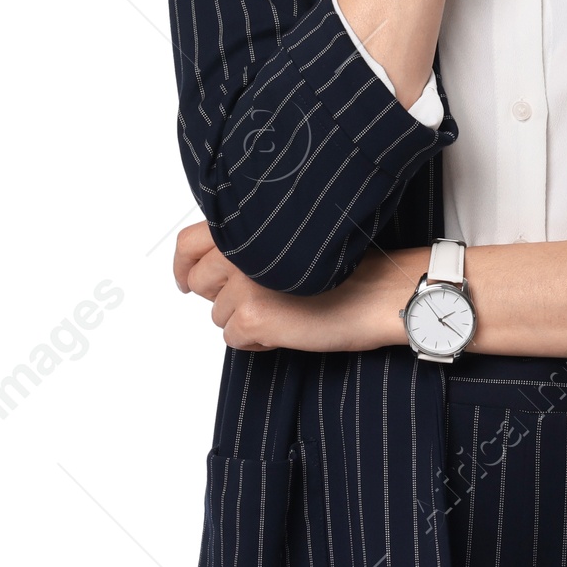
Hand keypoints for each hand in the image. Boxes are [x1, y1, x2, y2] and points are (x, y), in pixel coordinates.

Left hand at [173, 221, 423, 352]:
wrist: (381, 291)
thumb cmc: (351, 265)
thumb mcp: (292, 241)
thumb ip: (253, 243)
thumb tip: (219, 266)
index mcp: (250, 224)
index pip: (188, 242)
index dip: (184, 265)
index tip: (187, 279)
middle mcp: (240, 250)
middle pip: (199, 282)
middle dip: (221, 296)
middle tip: (254, 301)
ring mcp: (244, 284)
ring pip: (218, 314)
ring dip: (244, 319)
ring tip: (284, 311)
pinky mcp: (254, 317)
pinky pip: (234, 339)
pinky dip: (257, 341)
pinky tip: (286, 330)